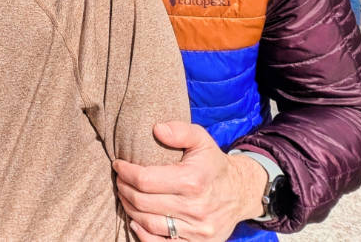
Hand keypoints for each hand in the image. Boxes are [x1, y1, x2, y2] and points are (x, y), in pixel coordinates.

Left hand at [114, 122, 267, 241]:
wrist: (241, 192)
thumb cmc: (213, 164)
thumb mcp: (201, 140)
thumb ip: (180, 130)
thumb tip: (156, 129)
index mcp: (193, 181)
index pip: (145, 180)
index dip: (126, 172)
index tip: (118, 165)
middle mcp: (195, 208)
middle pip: (143, 202)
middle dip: (124, 189)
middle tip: (119, 179)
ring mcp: (197, 230)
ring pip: (149, 223)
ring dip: (130, 209)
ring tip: (125, 195)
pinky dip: (144, 234)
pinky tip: (136, 221)